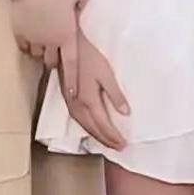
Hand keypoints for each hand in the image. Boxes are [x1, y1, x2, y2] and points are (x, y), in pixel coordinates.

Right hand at [8, 0, 86, 92]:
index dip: (73, 80)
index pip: (72, 64)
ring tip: (43, 40)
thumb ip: (83, 0)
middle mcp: (50, 42)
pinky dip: (28, 44)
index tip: (73, 94)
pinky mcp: (21, 34)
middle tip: (56, 53)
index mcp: (67, 36)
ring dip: (41, 52)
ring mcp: (34, 39)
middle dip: (54, 60)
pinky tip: (30, 33)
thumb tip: (83, 4)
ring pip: (38, 54)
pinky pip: (25, 45)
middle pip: (52, 62)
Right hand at [56, 31, 129, 150]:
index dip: (113, 136)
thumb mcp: (106, 73)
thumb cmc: (90, 57)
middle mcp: (78, 106)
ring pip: (84, 126)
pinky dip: (87, 128)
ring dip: (96, 136)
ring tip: (108, 142)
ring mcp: (70, 103)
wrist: (68, 46)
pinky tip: (92, 128)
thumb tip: (126, 113)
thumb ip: (115, 94)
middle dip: (106, 140)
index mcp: (89, 101)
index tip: (124, 144)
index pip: (103, 125)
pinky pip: (78, 120)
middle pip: (93, 129)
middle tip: (118, 147)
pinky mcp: (67, 99)